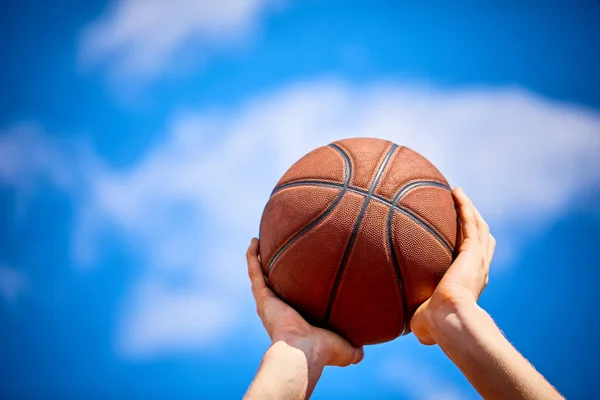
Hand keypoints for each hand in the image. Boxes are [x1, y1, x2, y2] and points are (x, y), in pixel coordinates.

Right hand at [246, 238, 363, 369]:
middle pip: (271, 286)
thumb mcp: (343, 349)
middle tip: (273, 256)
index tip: (294, 278)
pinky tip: (254, 241)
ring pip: (259, 276)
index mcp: (292, 321)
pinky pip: (255, 271)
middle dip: (270, 273)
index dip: (290, 291)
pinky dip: (252, 256)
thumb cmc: (323, 352)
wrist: (303, 353)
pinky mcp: (263, 296)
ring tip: (258, 243)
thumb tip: (362, 352)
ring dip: (257, 260)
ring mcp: (267, 302)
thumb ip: (352, 349)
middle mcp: (276, 311)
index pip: (290, 302)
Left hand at [410, 187, 495, 344]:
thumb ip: (420, 318)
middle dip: (474, 223)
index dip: (470, 247)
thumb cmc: (436, 325)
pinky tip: (456, 192)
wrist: (448, 320)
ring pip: (478, 227)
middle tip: (462, 208)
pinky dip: (465, 206)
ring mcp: (477, 259)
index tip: (460, 237)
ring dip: (470, 208)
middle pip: (482, 240)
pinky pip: (470, 222)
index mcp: (470, 284)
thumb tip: (407, 328)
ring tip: (458, 194)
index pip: (474, 261)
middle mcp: (478, 269)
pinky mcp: (471, 251)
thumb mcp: (426, 318)